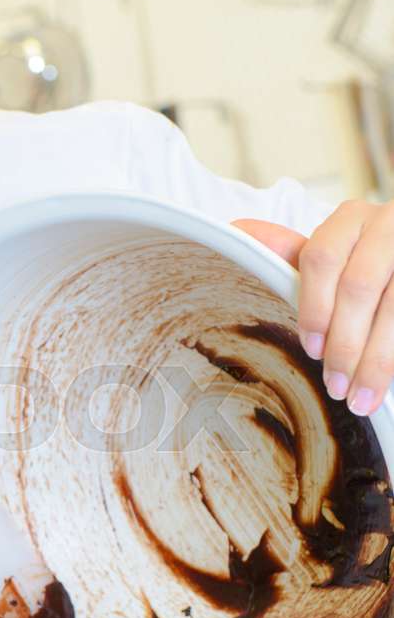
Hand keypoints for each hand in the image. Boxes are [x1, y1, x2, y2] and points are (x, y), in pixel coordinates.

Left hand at [234, 200, 393, 416]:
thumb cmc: (361, 269)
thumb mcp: (331, 262)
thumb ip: (291, 255)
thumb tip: (238, 231)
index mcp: (350, 220)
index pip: (322, 259)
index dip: (314, 309)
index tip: (312, 350)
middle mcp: (386, 225)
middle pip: (359, 286)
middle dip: (345, 343)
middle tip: (335, 385)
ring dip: (376, 359)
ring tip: (360, 398)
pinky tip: (387, 384)